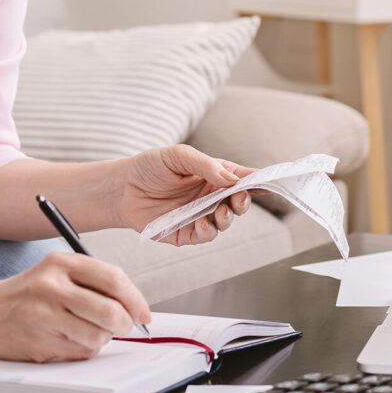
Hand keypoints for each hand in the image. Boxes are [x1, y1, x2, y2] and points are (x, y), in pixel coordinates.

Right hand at [0, 253, 150, 361]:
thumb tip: (137, 306)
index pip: (114, 279)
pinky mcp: (38, 342)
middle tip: (124, 325)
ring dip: (102, 338)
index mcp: (61, 263)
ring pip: (98, 336)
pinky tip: (69, 338)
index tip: (143, 313)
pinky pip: (81, 351)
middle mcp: (51, 287)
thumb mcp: (58, 271)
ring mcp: (43, 316)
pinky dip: (84, 349)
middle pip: (110, 311)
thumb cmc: (28, 293)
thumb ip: (96, 281)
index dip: (136, 299)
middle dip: (125, 324)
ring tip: (87, 329)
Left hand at [118, 145, 254, 245]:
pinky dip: (209, 231)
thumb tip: (232, 179)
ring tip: (221, 212)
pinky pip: (205, 236)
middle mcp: (212, 196)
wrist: (121, 188)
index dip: (259, 181)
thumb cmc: (150, 167)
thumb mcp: (178, 156)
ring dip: (228, 218)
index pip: (243, 178)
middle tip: (239, 199)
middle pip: (239, 203)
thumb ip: (205, 165)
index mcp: (215, 175)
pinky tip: (203, 223)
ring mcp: (201, 215)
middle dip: (243, 202)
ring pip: (226, 222)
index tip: (269, 184)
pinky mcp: (187, 233)